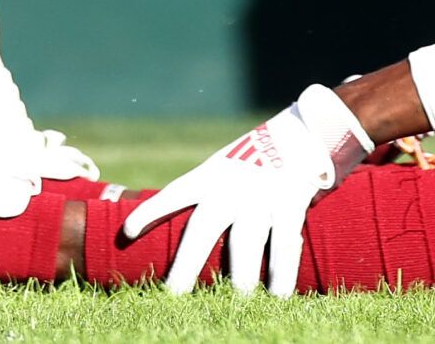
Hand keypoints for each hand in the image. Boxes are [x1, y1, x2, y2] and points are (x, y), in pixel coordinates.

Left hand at [124, 85, 370, 295]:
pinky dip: (282, 274)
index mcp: (212, 175)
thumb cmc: (257, 159)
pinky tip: (278, 295)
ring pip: (245, 244)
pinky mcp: (290, 205)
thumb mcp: (226, 166)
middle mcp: (231, 188)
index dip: (152, 211)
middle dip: (187, 265)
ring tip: (234, 303)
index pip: (175, 193)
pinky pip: (284, 246)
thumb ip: (206, 194)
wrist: (305, 132)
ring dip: (240, 278)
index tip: (128, 231)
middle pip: (204, 231)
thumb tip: (177, 228)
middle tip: (173, 294)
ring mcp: (260, 197)